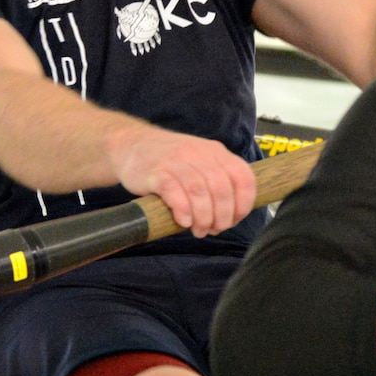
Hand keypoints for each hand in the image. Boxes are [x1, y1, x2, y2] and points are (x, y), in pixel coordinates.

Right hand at [111, 126, 255, 237]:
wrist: (131, 145)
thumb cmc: (170, 161)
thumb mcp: (200, 161)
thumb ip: (218, 182)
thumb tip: (232, 216)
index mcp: (216, 152)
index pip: (244, 178)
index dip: (243, 205)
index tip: (234, 220)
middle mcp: (198, 153)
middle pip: (221, 189)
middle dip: (222, 217)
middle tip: (214, 230)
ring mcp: (176, 161)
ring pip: (199, 192)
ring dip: (203, 218)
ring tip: (199, 230)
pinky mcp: (155, 173)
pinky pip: (174, 192)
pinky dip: (183, 210)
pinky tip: (183, 221)